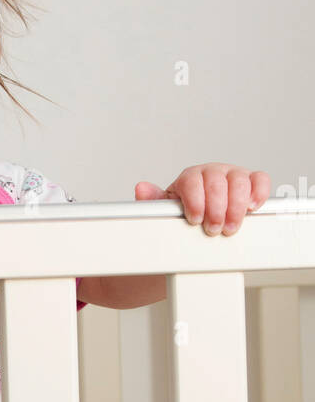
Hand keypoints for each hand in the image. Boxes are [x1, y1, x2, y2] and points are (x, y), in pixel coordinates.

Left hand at [134, 163, 270, 235]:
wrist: (201, 217)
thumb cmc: (185, 212)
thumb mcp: (166, 210)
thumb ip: (154, 201)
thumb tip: (142, 189)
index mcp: (190, 177)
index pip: (192, 181)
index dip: (195, 201)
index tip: (195, 219)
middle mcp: (212, 172)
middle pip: (217, 182)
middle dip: (216, 209)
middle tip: (213, 229)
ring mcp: (233, 175)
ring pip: (239, 181)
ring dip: (236, 207)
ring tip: (230, 226)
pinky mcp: (251, 182)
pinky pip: (260, 179)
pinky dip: (259, 192)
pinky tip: (252, 207)